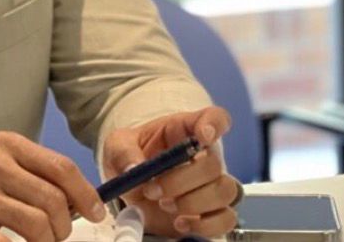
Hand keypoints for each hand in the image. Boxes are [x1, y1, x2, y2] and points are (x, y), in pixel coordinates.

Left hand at [102, 106, 241, 237]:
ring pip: (223, 191)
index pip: (215, 118)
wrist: (131, 188)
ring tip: (164, 205)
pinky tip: (181, 223)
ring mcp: (210, 184)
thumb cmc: (130, 158)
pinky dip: (204, 225)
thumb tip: (134, 168)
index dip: (215, 124)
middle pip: (214, 163)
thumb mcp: (117, 146)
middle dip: (182, 180)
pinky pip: (226, 219)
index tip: (202, 137)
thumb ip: (123, 152)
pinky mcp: (212, 212)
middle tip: (152, 190)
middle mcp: (203, 155)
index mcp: (184, 130)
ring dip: (192, 203)